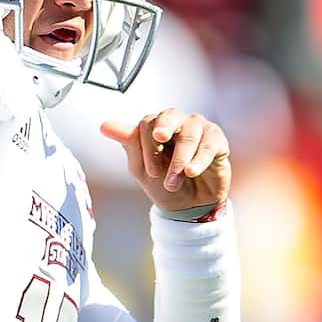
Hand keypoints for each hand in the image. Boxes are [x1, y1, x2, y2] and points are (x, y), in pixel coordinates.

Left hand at [100, 108, 230, 212]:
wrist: (187, 207)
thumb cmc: (163, 184)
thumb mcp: (141, 168)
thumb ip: (128, 144)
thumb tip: (104, 125)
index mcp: (156, 127)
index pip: (148, 123)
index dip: (147, 145)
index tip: (150, 171)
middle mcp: (177, 122)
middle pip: (170, 114)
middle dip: (164, 128)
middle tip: (161, 138)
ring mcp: (199, 129)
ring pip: (190, 132)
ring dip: (180, 159)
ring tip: (175, 182)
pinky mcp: (217, 141)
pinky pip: (209, 143)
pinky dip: (200, 159)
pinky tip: (192, 173)